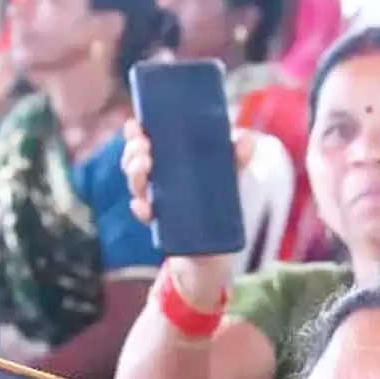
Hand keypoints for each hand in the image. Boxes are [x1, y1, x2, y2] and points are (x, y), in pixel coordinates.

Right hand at [120, 117, 243, 305]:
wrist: (216, 252)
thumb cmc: (219, 208)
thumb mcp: (230, 180)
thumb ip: (237, 159)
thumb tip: (246, 138)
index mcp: (168, 165)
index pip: (144, 144)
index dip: (134, 134)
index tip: (134, 125)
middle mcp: (157, 183)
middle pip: (134, 162)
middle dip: (133, 152)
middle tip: (144, 148)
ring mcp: (156, 204)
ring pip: (136, 185)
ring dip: (135, 174)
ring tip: (145, 167)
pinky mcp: (160, 226)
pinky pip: (144, 216)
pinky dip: (141, 210)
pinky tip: (143, 206)